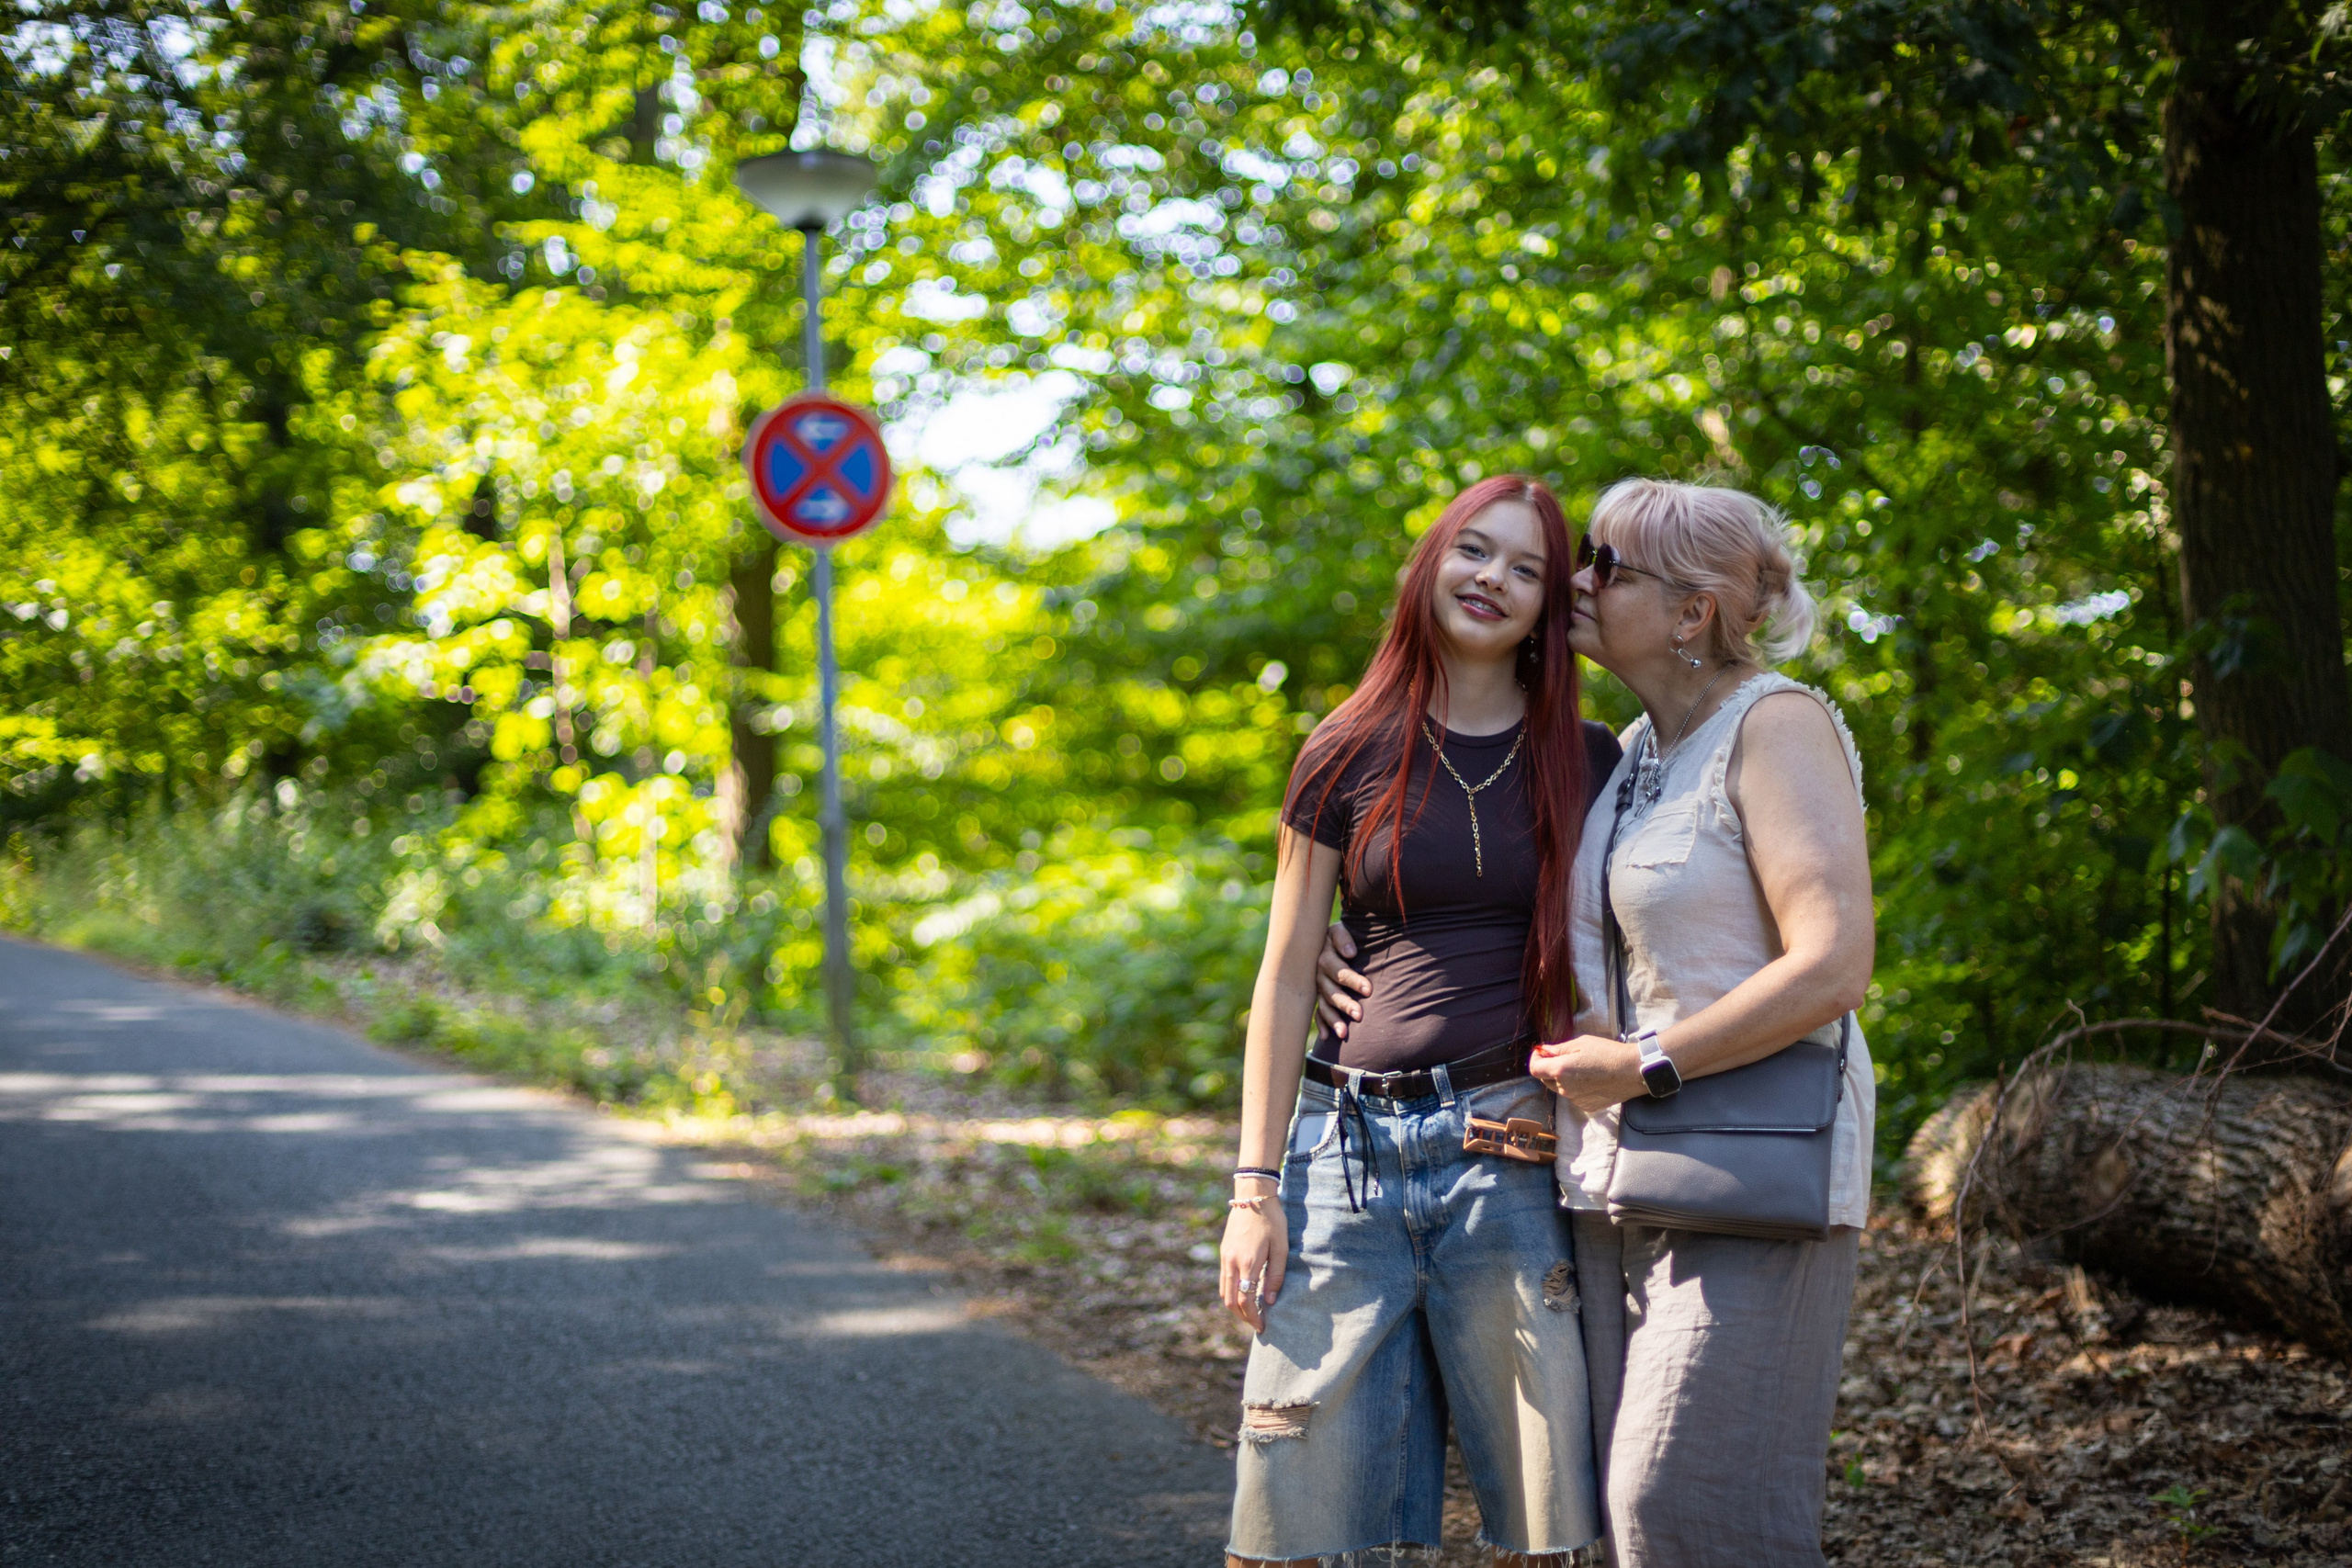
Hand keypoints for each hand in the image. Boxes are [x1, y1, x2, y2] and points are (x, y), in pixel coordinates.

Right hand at [1218, 1191, 1287, 1332]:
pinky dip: (1231, 1293)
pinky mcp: (1223, 1252)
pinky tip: (1243, 1294)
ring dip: (1235, 1307)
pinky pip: (1224, 1280)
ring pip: (1224, 1292)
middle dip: (1242, 1317)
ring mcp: (1225, 1257)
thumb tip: (1269, 1301)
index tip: (1262, 1327)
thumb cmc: (1272, 1221)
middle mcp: (1232, 1262)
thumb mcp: (1281, 1248)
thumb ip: (1276, 1276)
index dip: (1253, 1318)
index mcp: (1248, 1263)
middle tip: (1256, 1324)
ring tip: (1250, 1312)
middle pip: (1231, 1301)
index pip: (1245, 1301)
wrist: (1252, 1196)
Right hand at [1314, 922, 1369, 1037]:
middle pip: (1331, 992)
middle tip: (1360, 1015)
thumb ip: (1343, 939)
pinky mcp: (1317, 997)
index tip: (1369, 990)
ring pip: (1324, 1005)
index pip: (1339, 971)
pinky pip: (1317, 1013)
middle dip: (1345, 1004)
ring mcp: (1317, 988)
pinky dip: (1322, 1024)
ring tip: (1344, 1033)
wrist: (1318, 939)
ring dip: (1334, 1019)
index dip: (1353, 980)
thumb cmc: (1337, 936)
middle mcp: (1318, 975)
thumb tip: (1350, 954)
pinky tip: (1327, 1037)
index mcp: (1324, 958)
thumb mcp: (1338, 930)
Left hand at [1531, 1033, 1647, 1115]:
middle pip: (1546, 1080)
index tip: (1542, 1052)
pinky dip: (1577, 1088)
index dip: (1536, 1059)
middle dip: (1550, 1068)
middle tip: (1563, 1057)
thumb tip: (1545, 1051)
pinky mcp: (1587, 1106)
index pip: (1534, 1069)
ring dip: (1565, 1079)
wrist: (1632, 1072)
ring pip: (1561, 1088)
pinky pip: (1575, 1096)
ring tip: (1583, 1068)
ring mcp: (1576, 1100)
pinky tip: (1592, 1079)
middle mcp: (1565, 1088)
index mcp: (1561, 1070)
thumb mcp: (1581, 1043)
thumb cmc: (1608, 1054)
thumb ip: (1559, 1049)